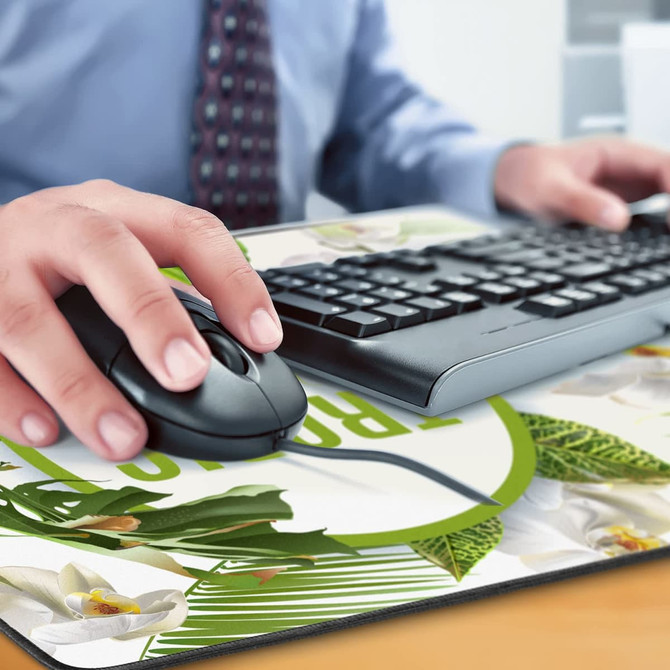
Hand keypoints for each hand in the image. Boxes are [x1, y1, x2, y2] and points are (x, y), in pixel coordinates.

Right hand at [0, 180, 281, 459]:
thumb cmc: (63, 255)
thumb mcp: (123, 255)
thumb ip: (170, 295)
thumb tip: (231, 352)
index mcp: (117, 211)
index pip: (188, 230)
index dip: (232, 281)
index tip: (264, 336)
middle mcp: (58, 224)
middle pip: (106, 251)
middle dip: (151, 314)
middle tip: (187, 375)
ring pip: (29, 316)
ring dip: (80, 383)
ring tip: (123, 436)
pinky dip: (10, 398)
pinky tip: (45, 430)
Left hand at [493, 137, 669, 230]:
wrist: (513, 181)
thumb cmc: (529, 177)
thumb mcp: (550, 191)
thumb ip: (582, 203)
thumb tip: (619, 220)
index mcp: (618, 152)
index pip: (665, 166)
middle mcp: (630, 166)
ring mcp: (629, 184)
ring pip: (668, 195)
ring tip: (669, 242)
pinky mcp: (623, 202)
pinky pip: (655, 210)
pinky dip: (664, 224)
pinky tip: (663, 243)